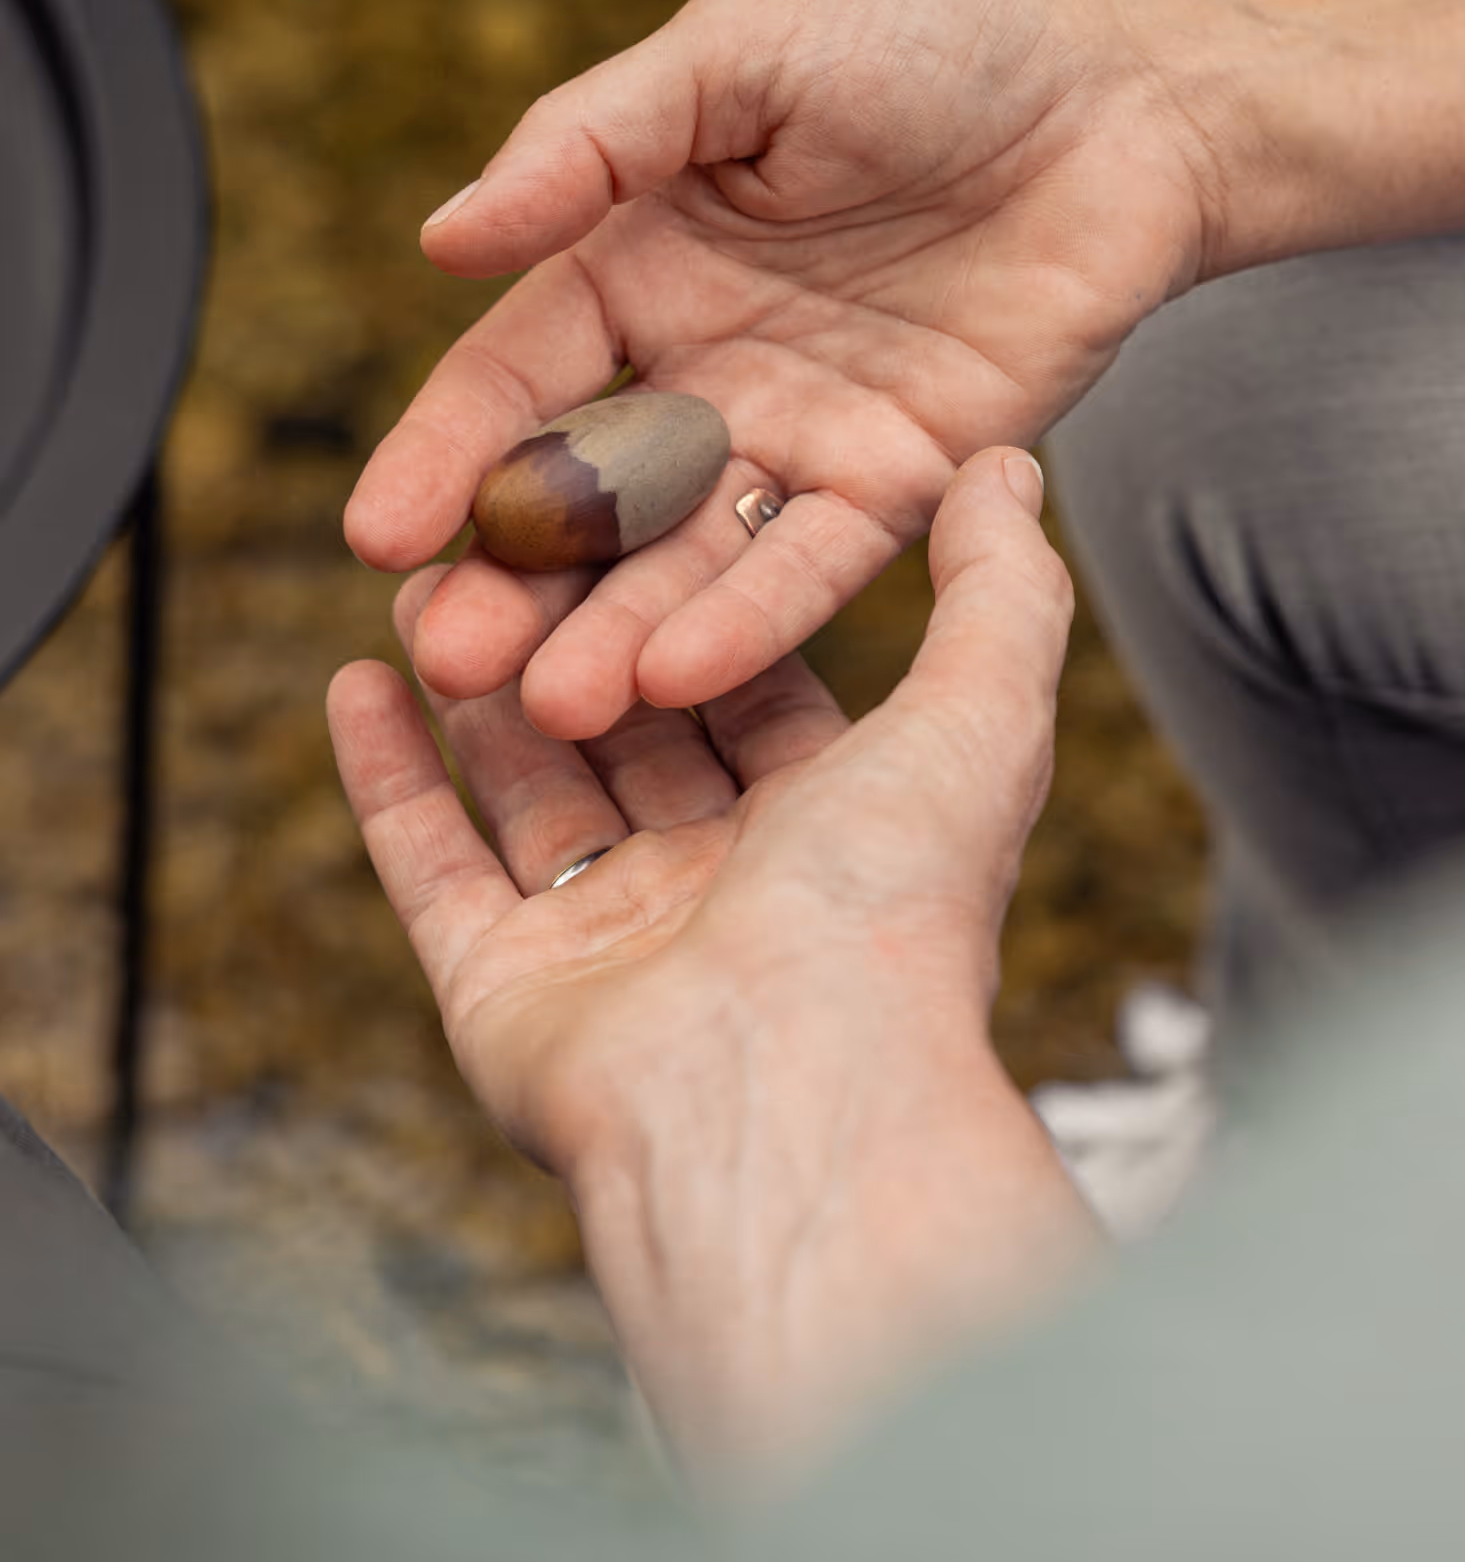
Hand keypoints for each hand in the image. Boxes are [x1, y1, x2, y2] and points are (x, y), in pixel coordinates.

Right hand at [328, 450, 1097, 1479]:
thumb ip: (1001, 594)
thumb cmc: (890, 909)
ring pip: (529, 787)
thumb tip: (1012, 469)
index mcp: (833, 835)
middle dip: (572, 631)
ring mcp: (609, 945)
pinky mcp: (506, 992)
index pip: (753, 691)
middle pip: (631, 732)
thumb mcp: (980, 717)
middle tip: (508, 525)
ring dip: (477, 686)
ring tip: (424, 580)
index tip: (646, 498)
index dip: (697, 595)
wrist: (780, 1092)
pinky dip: (391, 777)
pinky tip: (355, 682)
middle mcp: (723, 890)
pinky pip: (433, 867)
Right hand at [344, 0, 1210, 738]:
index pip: (519, 378)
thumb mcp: (739, 53)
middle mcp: (706, 367)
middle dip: (520, 582)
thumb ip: (594, 142)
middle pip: (592, 496)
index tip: (378, 536)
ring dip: (627, 630)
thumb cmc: (930, 34)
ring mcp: (802, 435)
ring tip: (560, 704)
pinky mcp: (907, 483)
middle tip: (452, 660)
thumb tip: (444, 237)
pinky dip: (759, 615)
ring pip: (695, 554)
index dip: (449, 456)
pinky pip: (821, 561)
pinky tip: (688, 674)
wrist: (1128, 88)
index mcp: (639, 262)